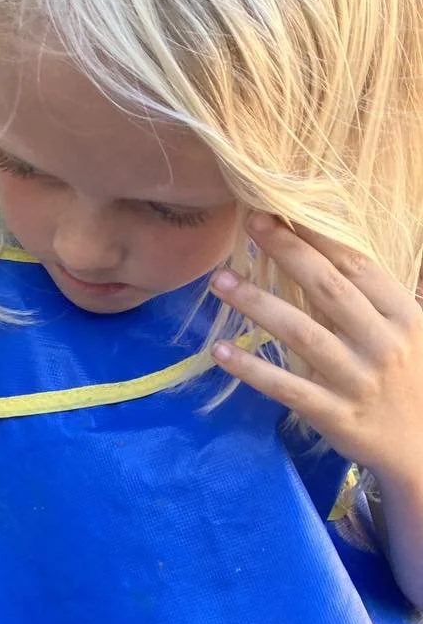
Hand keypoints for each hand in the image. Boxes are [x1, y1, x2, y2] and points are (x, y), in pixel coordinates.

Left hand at [209, 213, 422, 486]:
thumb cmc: (411, 379)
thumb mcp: (409, 332)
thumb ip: (373, 299)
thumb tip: (332, 249)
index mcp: (403, 315)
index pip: (358, 265)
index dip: (320, 235)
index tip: (286, 208)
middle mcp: (382, 343)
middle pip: (328, 289)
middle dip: (287, 252)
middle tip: (250, 224)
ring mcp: (357, 381)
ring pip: (301, 334)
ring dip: (257, 304)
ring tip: (220, 280)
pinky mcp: (334, 415)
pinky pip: (286, 387)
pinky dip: (251, 368)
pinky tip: (219, 351)